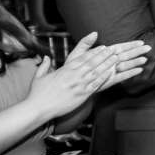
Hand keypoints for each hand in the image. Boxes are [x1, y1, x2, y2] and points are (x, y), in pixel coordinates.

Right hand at [26, 34, 148, 120]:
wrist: (38, 108)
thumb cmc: (37, 93)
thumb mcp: (39, 76)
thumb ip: (45, 66)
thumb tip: (46, 57)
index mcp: (65, 70)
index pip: (82, 58)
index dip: (94, 52)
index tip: (103, 47)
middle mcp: (74, 75)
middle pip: (93, 62)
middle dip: (105, 55)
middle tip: (115, 49)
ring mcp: (79, 85)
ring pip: (97, 72)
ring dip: (108, 64)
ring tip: (117, 58)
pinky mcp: (82, 95)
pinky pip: (96, 85)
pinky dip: (105, 78)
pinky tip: (113, 73)